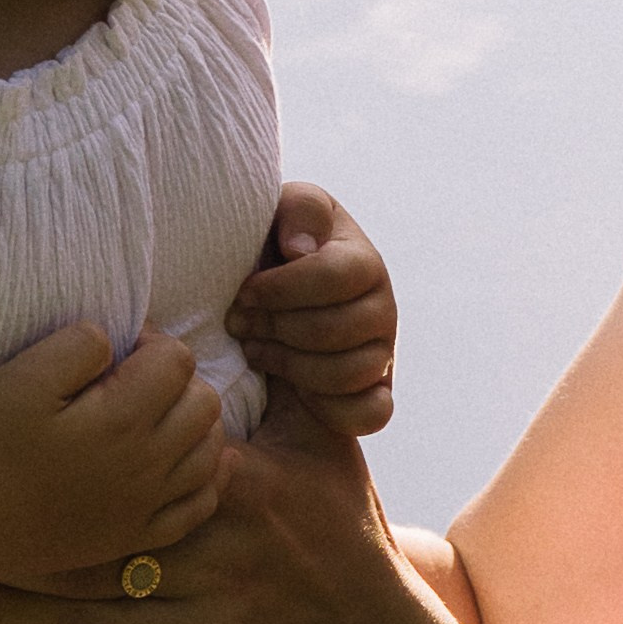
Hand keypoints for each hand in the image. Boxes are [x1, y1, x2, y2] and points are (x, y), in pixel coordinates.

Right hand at [0, 323, 225, 582]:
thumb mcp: (23, 374)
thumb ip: (79, 344)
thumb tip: (117, 340)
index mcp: (123, 419)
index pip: (177, 360)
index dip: (152, 343)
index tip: (120, 350)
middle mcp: (147, 464)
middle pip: (205, 403)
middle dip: (180, 380)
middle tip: (137, 380)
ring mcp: (146, 505)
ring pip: (212, 453)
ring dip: (197, 424)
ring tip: (161, 414)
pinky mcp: (135, 536)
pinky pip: (199, 507)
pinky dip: (209, 479)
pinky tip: (196, 461)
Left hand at [0, 383, 444, 623]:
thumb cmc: (344, 530)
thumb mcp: (327, 444)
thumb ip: (284, 385)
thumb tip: (243, 313)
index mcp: (236, 498)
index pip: (142, 470)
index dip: (72, 461)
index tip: (11, 441)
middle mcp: (207, 567)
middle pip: (86, 556)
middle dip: (10, 544)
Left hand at [228, 183, 397, 437]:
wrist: (275, 298)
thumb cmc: (274, 252)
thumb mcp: (281, 213)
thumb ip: (299, 211)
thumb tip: (302, 249)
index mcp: (363, 262)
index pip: (335, 276)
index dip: (282, 288)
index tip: (243, 292)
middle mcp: (383, 308)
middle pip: (335, 329)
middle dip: (276, 328)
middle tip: (238, 323)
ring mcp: (384, 354)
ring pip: (348, 373)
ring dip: (289, 365)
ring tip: (255, 348)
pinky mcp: (377, 394)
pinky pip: (370, 413)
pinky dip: (329, 406)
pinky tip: (291, 388)